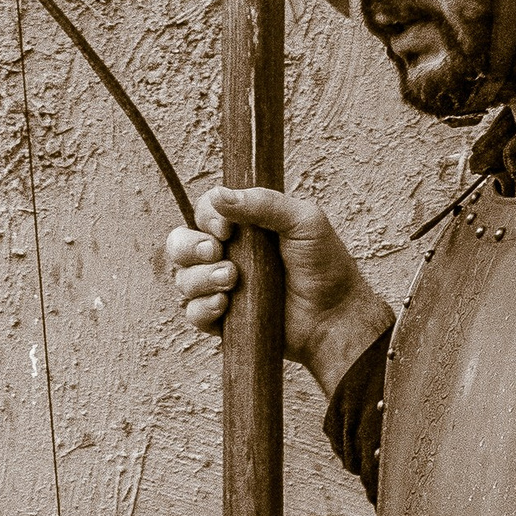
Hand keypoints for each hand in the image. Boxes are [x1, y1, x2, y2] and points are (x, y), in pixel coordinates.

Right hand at [165, 183, 391, 395]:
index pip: (205, 211)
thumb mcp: (304, 221)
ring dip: (200, 278)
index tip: (227, 229)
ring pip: (182, 278)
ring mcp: (222, 288)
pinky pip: (192, 313)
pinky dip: (202, 308)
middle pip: (180, 243)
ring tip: (232, 280)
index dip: (207, 217)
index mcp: (245, 226)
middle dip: (189, 247)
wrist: (335, 318)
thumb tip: (220, 196)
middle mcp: (228, 254)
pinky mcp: (223, 320)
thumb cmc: (326, 268)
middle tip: (216, 252)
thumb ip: (264, 203)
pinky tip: (226, 305)